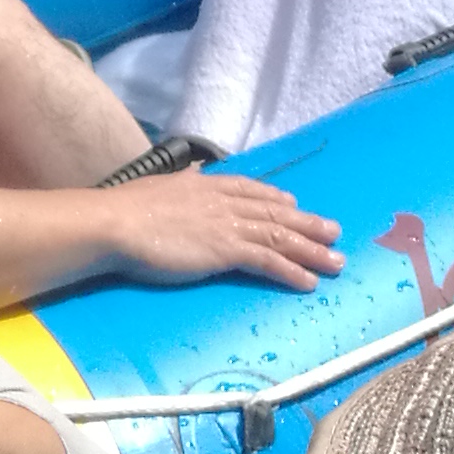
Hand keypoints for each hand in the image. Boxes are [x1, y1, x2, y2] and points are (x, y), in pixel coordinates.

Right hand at [102, 165, 340, 292]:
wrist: (117, 223)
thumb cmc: (128, 209)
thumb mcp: (161, 185)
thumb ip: (181, 181)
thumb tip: (190, 172)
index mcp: (208, 185)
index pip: (251, 190)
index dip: (277, 199)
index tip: (295, 204)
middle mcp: (224, 201)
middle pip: (276, 213)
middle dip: (308, 224)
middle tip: (335, 233)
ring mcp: (228, 225)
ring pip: (280, 236)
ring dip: (311, 250)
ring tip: (336, 262)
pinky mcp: (226, 250)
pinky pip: (267, 260)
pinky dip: (291, 271)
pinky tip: (309, 281)